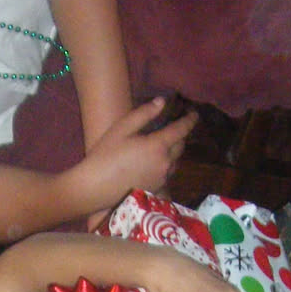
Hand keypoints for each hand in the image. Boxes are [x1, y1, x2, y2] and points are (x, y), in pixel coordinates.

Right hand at [79, 97, 196, 213]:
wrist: (96, 188)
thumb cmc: (106, 155)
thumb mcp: (122, 128)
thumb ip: (144, 114)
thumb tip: (162, 102)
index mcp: (158, 146)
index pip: (181, 130)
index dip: (189, 120)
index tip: (194, 113)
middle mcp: (165, 163)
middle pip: (181, 146)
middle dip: (181, 135)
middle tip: (176, 127)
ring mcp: (162, 178)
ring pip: (176, 161)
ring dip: (174, 151)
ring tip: (166, 144)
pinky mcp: (156, 189)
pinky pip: (168, 173)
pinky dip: (166, 164)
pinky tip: (156, 162)